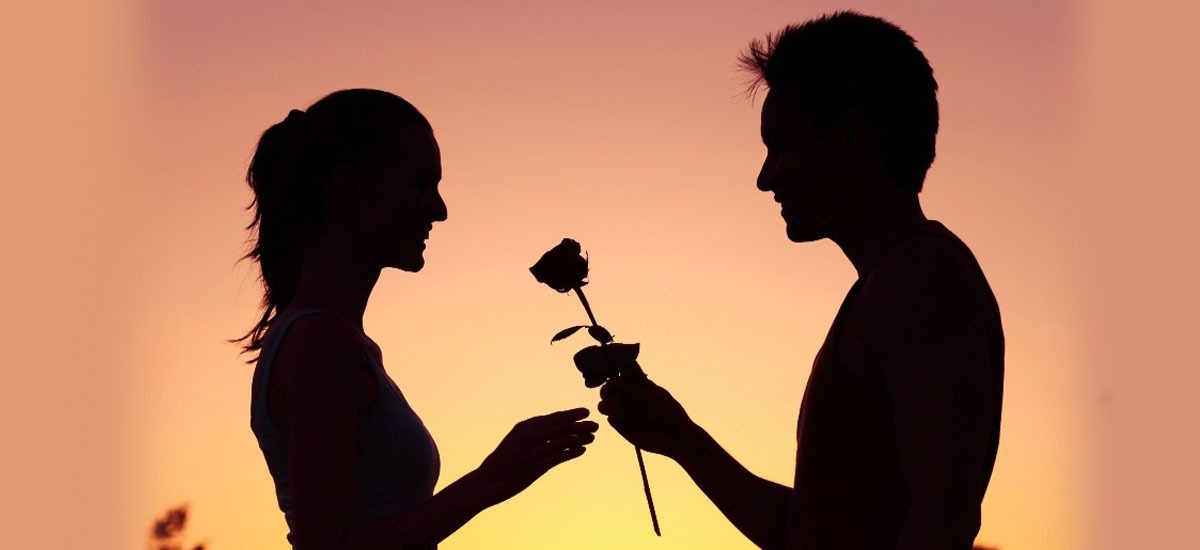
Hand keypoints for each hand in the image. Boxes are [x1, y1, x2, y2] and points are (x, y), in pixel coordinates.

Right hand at [472, 408, 597, 505]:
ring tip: (593, 436)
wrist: (486, 482)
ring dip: (580, 437)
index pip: (553, 417)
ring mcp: (533, 452)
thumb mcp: (515, 440)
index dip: (571, 414)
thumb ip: (532, 433)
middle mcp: (529, 436)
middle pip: (561, 427)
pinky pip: (559, 457)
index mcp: (524, 427)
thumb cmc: (501, 461)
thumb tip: (552, 428)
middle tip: (596, 423)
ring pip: (563, 441)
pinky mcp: (536, 467)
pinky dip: (572, 453)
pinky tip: (582, 450)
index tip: (586, 411)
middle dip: (580, 424)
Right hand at [598, 376, 697, 458]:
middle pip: (609, 387)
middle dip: (607, 389)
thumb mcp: (652, 398)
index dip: (613, 370)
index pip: (621, 371)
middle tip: (611, 393)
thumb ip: (633, 390)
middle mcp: (629, 395)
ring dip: (607, 403)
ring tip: (618, 407)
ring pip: (604, 402)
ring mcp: (624, 410)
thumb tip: (614, 380)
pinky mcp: (622, 425)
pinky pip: (610, 418)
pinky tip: (623, 418)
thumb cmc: (669, 412)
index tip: (613, 374)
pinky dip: (613, 416)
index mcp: (638, 383)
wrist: (675, 437)